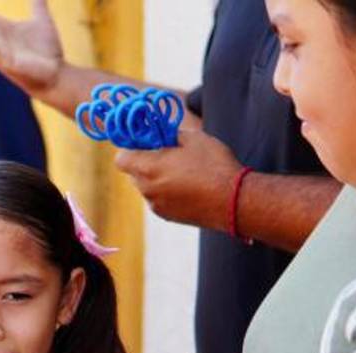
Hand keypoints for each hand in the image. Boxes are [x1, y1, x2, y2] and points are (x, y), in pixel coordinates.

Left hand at [115, 128, 240, 230]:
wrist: (233, 201)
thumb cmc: (214, 166)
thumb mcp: (194, 138)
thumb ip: (170, 134)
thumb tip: (161, 134)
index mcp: (148, 169)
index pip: (121, 159)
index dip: (130, 149)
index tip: (145, 143)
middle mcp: (147, 190)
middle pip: (133, 173)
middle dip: (144, 162)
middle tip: (167, 154)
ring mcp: (155, 205)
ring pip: (146, 187)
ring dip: (156, 178)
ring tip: (182, 171)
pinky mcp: (166, 216)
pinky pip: (157, 199)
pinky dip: (165, 191)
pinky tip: (187, 186)